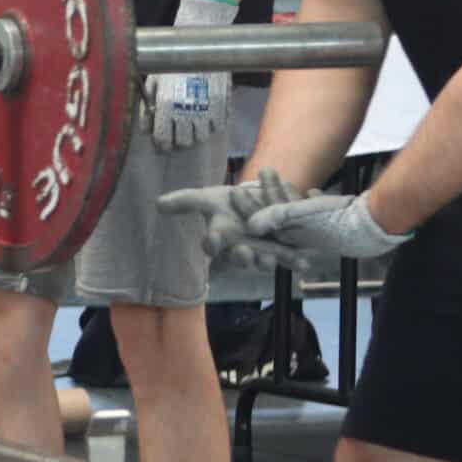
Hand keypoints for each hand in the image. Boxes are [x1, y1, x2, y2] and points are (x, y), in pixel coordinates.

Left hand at [142, 0, 235, 151]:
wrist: (203, 45)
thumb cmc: (174, 60)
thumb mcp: (155, 80)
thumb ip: (149, 104)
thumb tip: (146, 125)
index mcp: (167, 105)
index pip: (163, 137)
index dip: (162, 143)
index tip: (163, 142)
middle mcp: (187, 111)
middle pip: (184, 142)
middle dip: (179, 140)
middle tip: (178, 134)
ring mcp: (207, 109)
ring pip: (202, 137)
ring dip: (196, 134)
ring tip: (192, 125)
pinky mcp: (224, 105)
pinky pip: (219, 126)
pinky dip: (213, 125)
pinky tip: (207, 117)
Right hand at [156, 168, 302, 268]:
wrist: (262, 203)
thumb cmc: (231, 204)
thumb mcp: (209, 198)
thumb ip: (186, 201)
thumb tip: (158, 203)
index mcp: (222, 238)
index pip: (213, 243)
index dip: (211, 242)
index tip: (210, 239)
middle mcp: (241, 248)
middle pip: (240, 256)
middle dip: (242, 256)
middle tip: (243, 252)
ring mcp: (263, 251)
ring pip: (265, 259)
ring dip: (268, 261)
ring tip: (270, 260)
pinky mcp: (285, 249)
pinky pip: (291, 256)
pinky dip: (297, 260)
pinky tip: (304, 263)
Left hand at [243, 190, 413, 269]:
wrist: (376, 221)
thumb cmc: (337, 220)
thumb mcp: (302, 216)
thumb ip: (276, 218)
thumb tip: (250, 226)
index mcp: (291, 244)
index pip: (262, 226)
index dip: (247, 208)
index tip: (234, 190)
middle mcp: (301, 242)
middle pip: (274, 218)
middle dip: (262, 197)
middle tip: (253, 175)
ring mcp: (315, 234)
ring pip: (291, 212)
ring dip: (281, 193)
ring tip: (271, 171)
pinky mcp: (330, 226)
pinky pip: (311, 212)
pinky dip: (306, 200)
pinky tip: (309, 191)